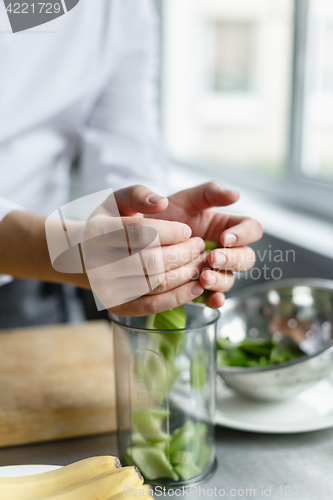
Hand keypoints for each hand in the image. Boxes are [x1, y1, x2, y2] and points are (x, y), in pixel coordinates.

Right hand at [81, 185, 206, 315]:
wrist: (88, 255)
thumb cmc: (110, 223)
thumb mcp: (118, 201)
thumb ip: (139, 195)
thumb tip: (161, 203)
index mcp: (97, 232)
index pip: (141, 232)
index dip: (171, 232)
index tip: (187, 231)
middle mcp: (97, 263)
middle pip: (151, 261)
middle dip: (183, 253)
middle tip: (199, 246)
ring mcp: (106, 288)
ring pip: (155, 284)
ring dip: (185, 274)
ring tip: (200, 263)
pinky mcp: (117, 306)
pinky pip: (153, 306)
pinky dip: (179, 297)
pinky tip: (196, 287)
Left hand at [149, 182, 262, 308]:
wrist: (139, 239)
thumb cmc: (165, 215)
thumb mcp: (185, 199)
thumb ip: (209, 192)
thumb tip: (236, 195)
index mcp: (227, 226)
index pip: (252, 229)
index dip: (244, 234)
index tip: (225, 238)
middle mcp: (225, 250)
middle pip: (247, 258)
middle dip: (233, 260)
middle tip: (212, 258)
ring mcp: (214, 270)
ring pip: (231, 279)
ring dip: (221, 280)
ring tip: (203, 277)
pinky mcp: (201, 288)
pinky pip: (215, 297)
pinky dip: (214, 299)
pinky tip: (209, 298)